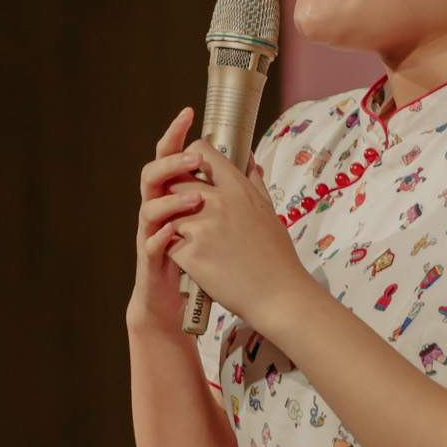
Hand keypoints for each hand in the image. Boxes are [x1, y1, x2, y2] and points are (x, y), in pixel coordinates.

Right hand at [128, 107, 208, 330]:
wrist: (177, 297)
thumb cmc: (201, 254)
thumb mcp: (216, 218)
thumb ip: (226, 187)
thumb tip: (247, 157)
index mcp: (175, 195)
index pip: (172, 156)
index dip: (176, 133)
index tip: (189, 112)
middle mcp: (159, 209)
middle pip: (154, 174)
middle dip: (172, 162)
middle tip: (195, 158)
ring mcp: (152, 233)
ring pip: (149, 207)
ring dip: (171, 199)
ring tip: (195, 198)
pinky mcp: (152, 260)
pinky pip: (151, 245)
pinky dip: (161, 237)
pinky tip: (172, 232)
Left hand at [160, 139, 317, 327]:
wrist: (277, 295)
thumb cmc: (276, 255)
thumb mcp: (268, 210)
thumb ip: (253, 181)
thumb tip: (247, 159)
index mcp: (238, 188)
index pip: (200, 151)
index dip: (191, 158)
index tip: (193, 171)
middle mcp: (218, 202)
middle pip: (176, 181)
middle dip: (176, 193)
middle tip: (188, 210)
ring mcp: (201, 228)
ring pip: (168, 212)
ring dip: (175, 222)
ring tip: (194, 237)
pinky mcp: (189, 254)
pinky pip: (168, 241)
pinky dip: (176, 248)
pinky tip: (193, 257)